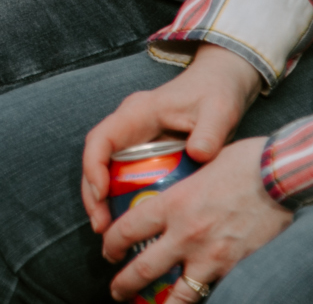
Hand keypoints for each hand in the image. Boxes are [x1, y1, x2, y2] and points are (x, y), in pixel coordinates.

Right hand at [81, 46, 262, 229]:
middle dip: (92, 193)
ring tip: (107, 229)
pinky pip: (122, 174)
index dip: (94, 166)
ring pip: (105, 169)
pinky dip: (119, 197)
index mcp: (137, 112)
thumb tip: (199, 154)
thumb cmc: (215, 94)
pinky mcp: (145, 150)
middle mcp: (128, 125)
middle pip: (96, 159)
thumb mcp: (217, 111)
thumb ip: (209, 131)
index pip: (101, 139)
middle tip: (99, 225)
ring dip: (101, 199)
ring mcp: (134, 138)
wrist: (220, 83)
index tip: (101, 193)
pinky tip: (129, 220)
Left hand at [100, 136, 289, 300]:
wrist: (283, 176)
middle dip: (124, 284)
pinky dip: (202, 299)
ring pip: (179, 294)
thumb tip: (173, 188)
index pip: (127, 230)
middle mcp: (186, 234)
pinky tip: (193, 301)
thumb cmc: (244, 161)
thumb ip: (183, 184)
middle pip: (143, 269)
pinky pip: (213, 292)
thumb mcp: (199, 167)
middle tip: (116, 292)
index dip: (111, 244)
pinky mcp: (238, 269)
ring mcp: (212, 256)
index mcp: (171, 204)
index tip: (108, 251)